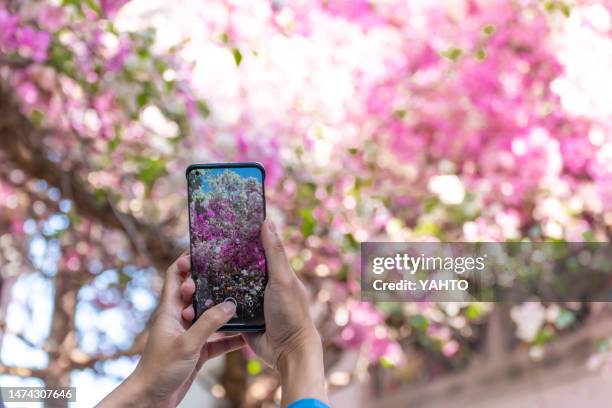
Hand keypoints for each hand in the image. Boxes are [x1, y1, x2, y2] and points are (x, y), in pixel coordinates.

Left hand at [98, 253, 244, 407]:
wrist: (151, 399)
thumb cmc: (160, 370)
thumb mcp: (187, 344)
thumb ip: (208, 323)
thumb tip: (230, 305)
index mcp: (169, 310)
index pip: (175, 276)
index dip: (186, 261)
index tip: (204, 251)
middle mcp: (179, 318)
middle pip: (196, 293)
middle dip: (212, 282)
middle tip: (230, 272)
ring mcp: (188, 334)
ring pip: (209, 315)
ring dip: (222, 310)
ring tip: (242, 299)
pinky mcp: (197, 350)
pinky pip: (217, 339)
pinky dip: (230, 337)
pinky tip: (246, 334)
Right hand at [181, 220, 327, 406]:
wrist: (287, 352)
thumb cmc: (290, 313)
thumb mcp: (282, 279)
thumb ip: (275, 252)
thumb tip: (267, 220)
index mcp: (274, 272)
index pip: (254, 250)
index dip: (239, 240)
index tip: (218, 229)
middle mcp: (261, 285)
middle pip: (236, 269)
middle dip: (219, 263)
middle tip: (196, 254)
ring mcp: (250, 303)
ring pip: (227, 288)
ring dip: (212, 284)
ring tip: (190, 275)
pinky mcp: (240, 319)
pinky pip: (223, 308)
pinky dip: (212, 304)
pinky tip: (195, 297)